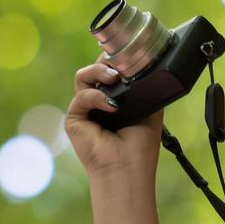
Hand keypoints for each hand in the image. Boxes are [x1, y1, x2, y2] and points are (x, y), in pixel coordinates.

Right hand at [65, 55, 165, 182]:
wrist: (127, 169)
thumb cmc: (140, 147)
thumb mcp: (150, 111)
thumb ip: (147, 89)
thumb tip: (149, 69)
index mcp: (113, 100)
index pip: (109, 71)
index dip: (115, 60)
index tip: (128, 54)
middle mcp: (97, 103)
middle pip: (94, 70)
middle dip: (106, 61)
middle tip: (120, 64)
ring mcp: (84, 110)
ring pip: (82, 77)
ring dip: (98, 71)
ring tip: (114, 77)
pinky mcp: (74, 119)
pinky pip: (81, 97)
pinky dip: (96, 98)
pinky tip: (112, 107)